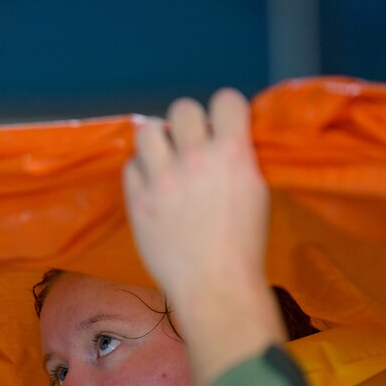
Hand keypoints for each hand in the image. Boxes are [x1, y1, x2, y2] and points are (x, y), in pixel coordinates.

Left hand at [124, 88, 267, 301]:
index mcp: (232, 153)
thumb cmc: (243, 244)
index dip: (224, 112)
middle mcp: (195, 158)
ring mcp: (161, 179)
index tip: (222, 126)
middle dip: (189, 124)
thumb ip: (237, 157)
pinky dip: (141, 172)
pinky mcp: (137, 199)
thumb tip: (220, 135)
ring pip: (148, 130)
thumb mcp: (255, 190)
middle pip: (182, 109)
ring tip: (165, 161)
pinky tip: (153, 187)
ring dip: (159, 141)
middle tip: (191, 146)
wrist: (214, 285)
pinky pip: (130, 165)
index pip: (225, 100)